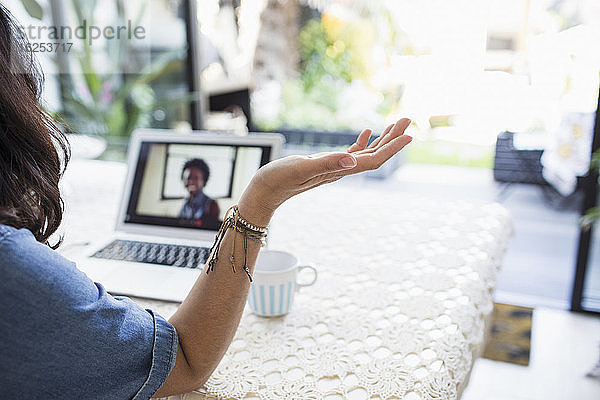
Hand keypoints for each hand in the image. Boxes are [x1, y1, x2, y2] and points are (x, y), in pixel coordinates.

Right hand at [238, 118, 412, 224]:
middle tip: (408, 119)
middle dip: (393, 139)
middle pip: (374, 156)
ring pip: (365, 154)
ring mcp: (333, 168)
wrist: (264, 192)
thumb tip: (353, 159)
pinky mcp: (323, 164)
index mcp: (337, 170)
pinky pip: (349, 153)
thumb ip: (326, 163)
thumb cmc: (278, 180)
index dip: (392, 148)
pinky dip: (362, 142)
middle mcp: (340, 170)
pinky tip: (367, 132)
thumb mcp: (301, 167)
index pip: (372, 160)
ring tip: (395, 124)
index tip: (409, 135)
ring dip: (382, 139)